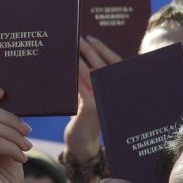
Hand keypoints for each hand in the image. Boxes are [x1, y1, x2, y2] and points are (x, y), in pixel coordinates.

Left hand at [68, 36, 121, 157]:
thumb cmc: (87, 119)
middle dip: (89, 49)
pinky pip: (81, 86)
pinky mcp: (91, 108)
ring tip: (70, 48)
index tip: (91, 37)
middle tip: (78, 38)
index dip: (104, 49)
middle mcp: (113, 95)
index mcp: (116, 91)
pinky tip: (66, 68)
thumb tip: (81, 56)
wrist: (84, 145)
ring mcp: (103, 101)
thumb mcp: (92, 98)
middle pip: (102, 65)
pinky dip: (74, 76)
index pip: (114, 63)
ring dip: (80, 59)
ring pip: (91, 74)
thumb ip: (91, 82)